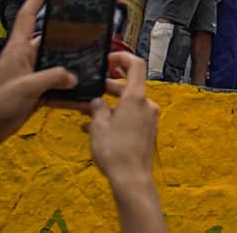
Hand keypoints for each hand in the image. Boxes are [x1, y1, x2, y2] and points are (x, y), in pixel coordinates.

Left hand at [0, 0, 77, 160]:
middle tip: (89, 25)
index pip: (28, 14)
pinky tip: (84, 95)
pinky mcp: (36, 92)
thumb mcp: (27, 87)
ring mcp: (31, 74)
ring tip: (94, 61)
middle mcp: (26, 58)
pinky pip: (58, 87)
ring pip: (58, 64)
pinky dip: (70, 91)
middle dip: (70, 34)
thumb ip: (53, 77)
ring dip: (73, 66)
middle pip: (52, 39)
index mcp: (18, 49)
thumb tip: (74, 76)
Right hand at [86, 51, 159, 185]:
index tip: (108, 58)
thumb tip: (97, 102)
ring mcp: (149, 118)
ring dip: (109, 104)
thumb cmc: (115, 151)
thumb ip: (97, 108)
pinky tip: (95, 128)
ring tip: (88, 111)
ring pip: (128, 104)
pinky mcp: (147, 131)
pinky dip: (116, 118)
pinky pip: (131, 118)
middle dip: (109, 86)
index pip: (136, 65)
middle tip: (92, 87)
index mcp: (136, 97)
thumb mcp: (99, 126)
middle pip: (129, 86)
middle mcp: (146, 104)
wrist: (132, 178)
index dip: (122, 57)